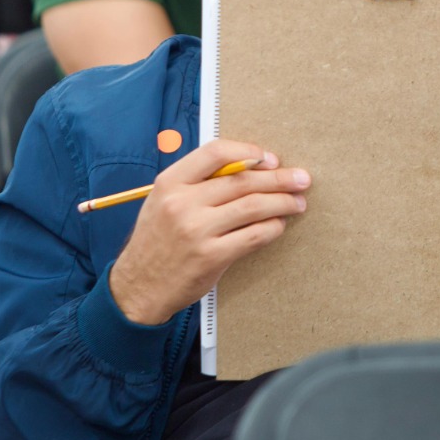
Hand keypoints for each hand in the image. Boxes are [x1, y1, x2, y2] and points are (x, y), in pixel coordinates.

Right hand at [109, 140, 310, 325]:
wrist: (138, 287)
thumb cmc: (157, 241)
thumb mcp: (163, 200)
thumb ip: (196, 182)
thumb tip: (247, 167)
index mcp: (170, 182)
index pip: (216, 152)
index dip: (248, 152)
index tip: (269, 159)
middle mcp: (182, 202)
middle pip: (242, 180)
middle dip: (278, 178)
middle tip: (301, 178)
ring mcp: (196, 230)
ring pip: (253, 206)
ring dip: (282, 202)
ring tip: (297, 202)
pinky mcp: (211, 257)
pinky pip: (253, 236)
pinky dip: (272, 228)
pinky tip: (279, 225)